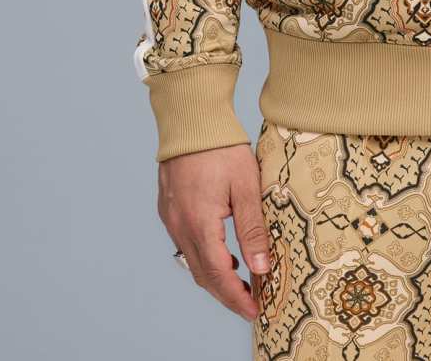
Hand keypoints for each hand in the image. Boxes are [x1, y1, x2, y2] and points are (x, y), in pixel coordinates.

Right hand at [157, 142, 270, 319]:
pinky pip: (185, 244)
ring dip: (214, 277)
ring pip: (191, 261)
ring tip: (240, 282)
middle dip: (226, 294)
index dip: (236, 297)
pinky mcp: (169, 209)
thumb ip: (252, 229)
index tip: (254, 310)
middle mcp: (180, 226)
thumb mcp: (246, 186)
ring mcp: (171, 218)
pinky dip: (203, 257)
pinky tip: (221, 253)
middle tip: (249, 304)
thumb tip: (261, 267)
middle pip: (202, 274)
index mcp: (199, 224)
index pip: (218, 274)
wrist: (191, 119)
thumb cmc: (221, 148)